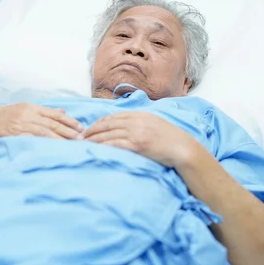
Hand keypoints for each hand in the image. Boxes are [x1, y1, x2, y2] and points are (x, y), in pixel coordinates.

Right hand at [0, 103, 83, 144]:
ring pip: (44, 131)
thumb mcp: (25, 112)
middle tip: (82, 139)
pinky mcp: (13, 134)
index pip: (55, 114)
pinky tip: (51, 149)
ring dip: (59, 139)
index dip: (70, 121)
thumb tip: (62, 111)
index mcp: (32, 107)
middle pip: (52, 123)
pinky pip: (30, 139)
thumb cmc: (6, 120)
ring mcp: (20, 124)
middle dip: (68, 132)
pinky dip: (42, 144)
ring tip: (71, 146)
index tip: (82, 129)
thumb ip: (43, 112)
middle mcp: (27, 114)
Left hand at [80, 111, 198, 167]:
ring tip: (83, 144)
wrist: (184, 149)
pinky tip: (96, 149)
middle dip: (91, 130)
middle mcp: (136, 121)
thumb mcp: (155, 124)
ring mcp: (137, 132)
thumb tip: (127, 127)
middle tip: (79, 136)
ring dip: (93, 139)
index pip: (113, 117)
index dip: (98, 122)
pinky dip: (104, 146)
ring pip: (108, 134)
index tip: (89, 128)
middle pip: (107, 124)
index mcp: (140, 115)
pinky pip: (115, 144)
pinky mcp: (138, 144)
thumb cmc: (171, 140)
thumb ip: (141, 123)